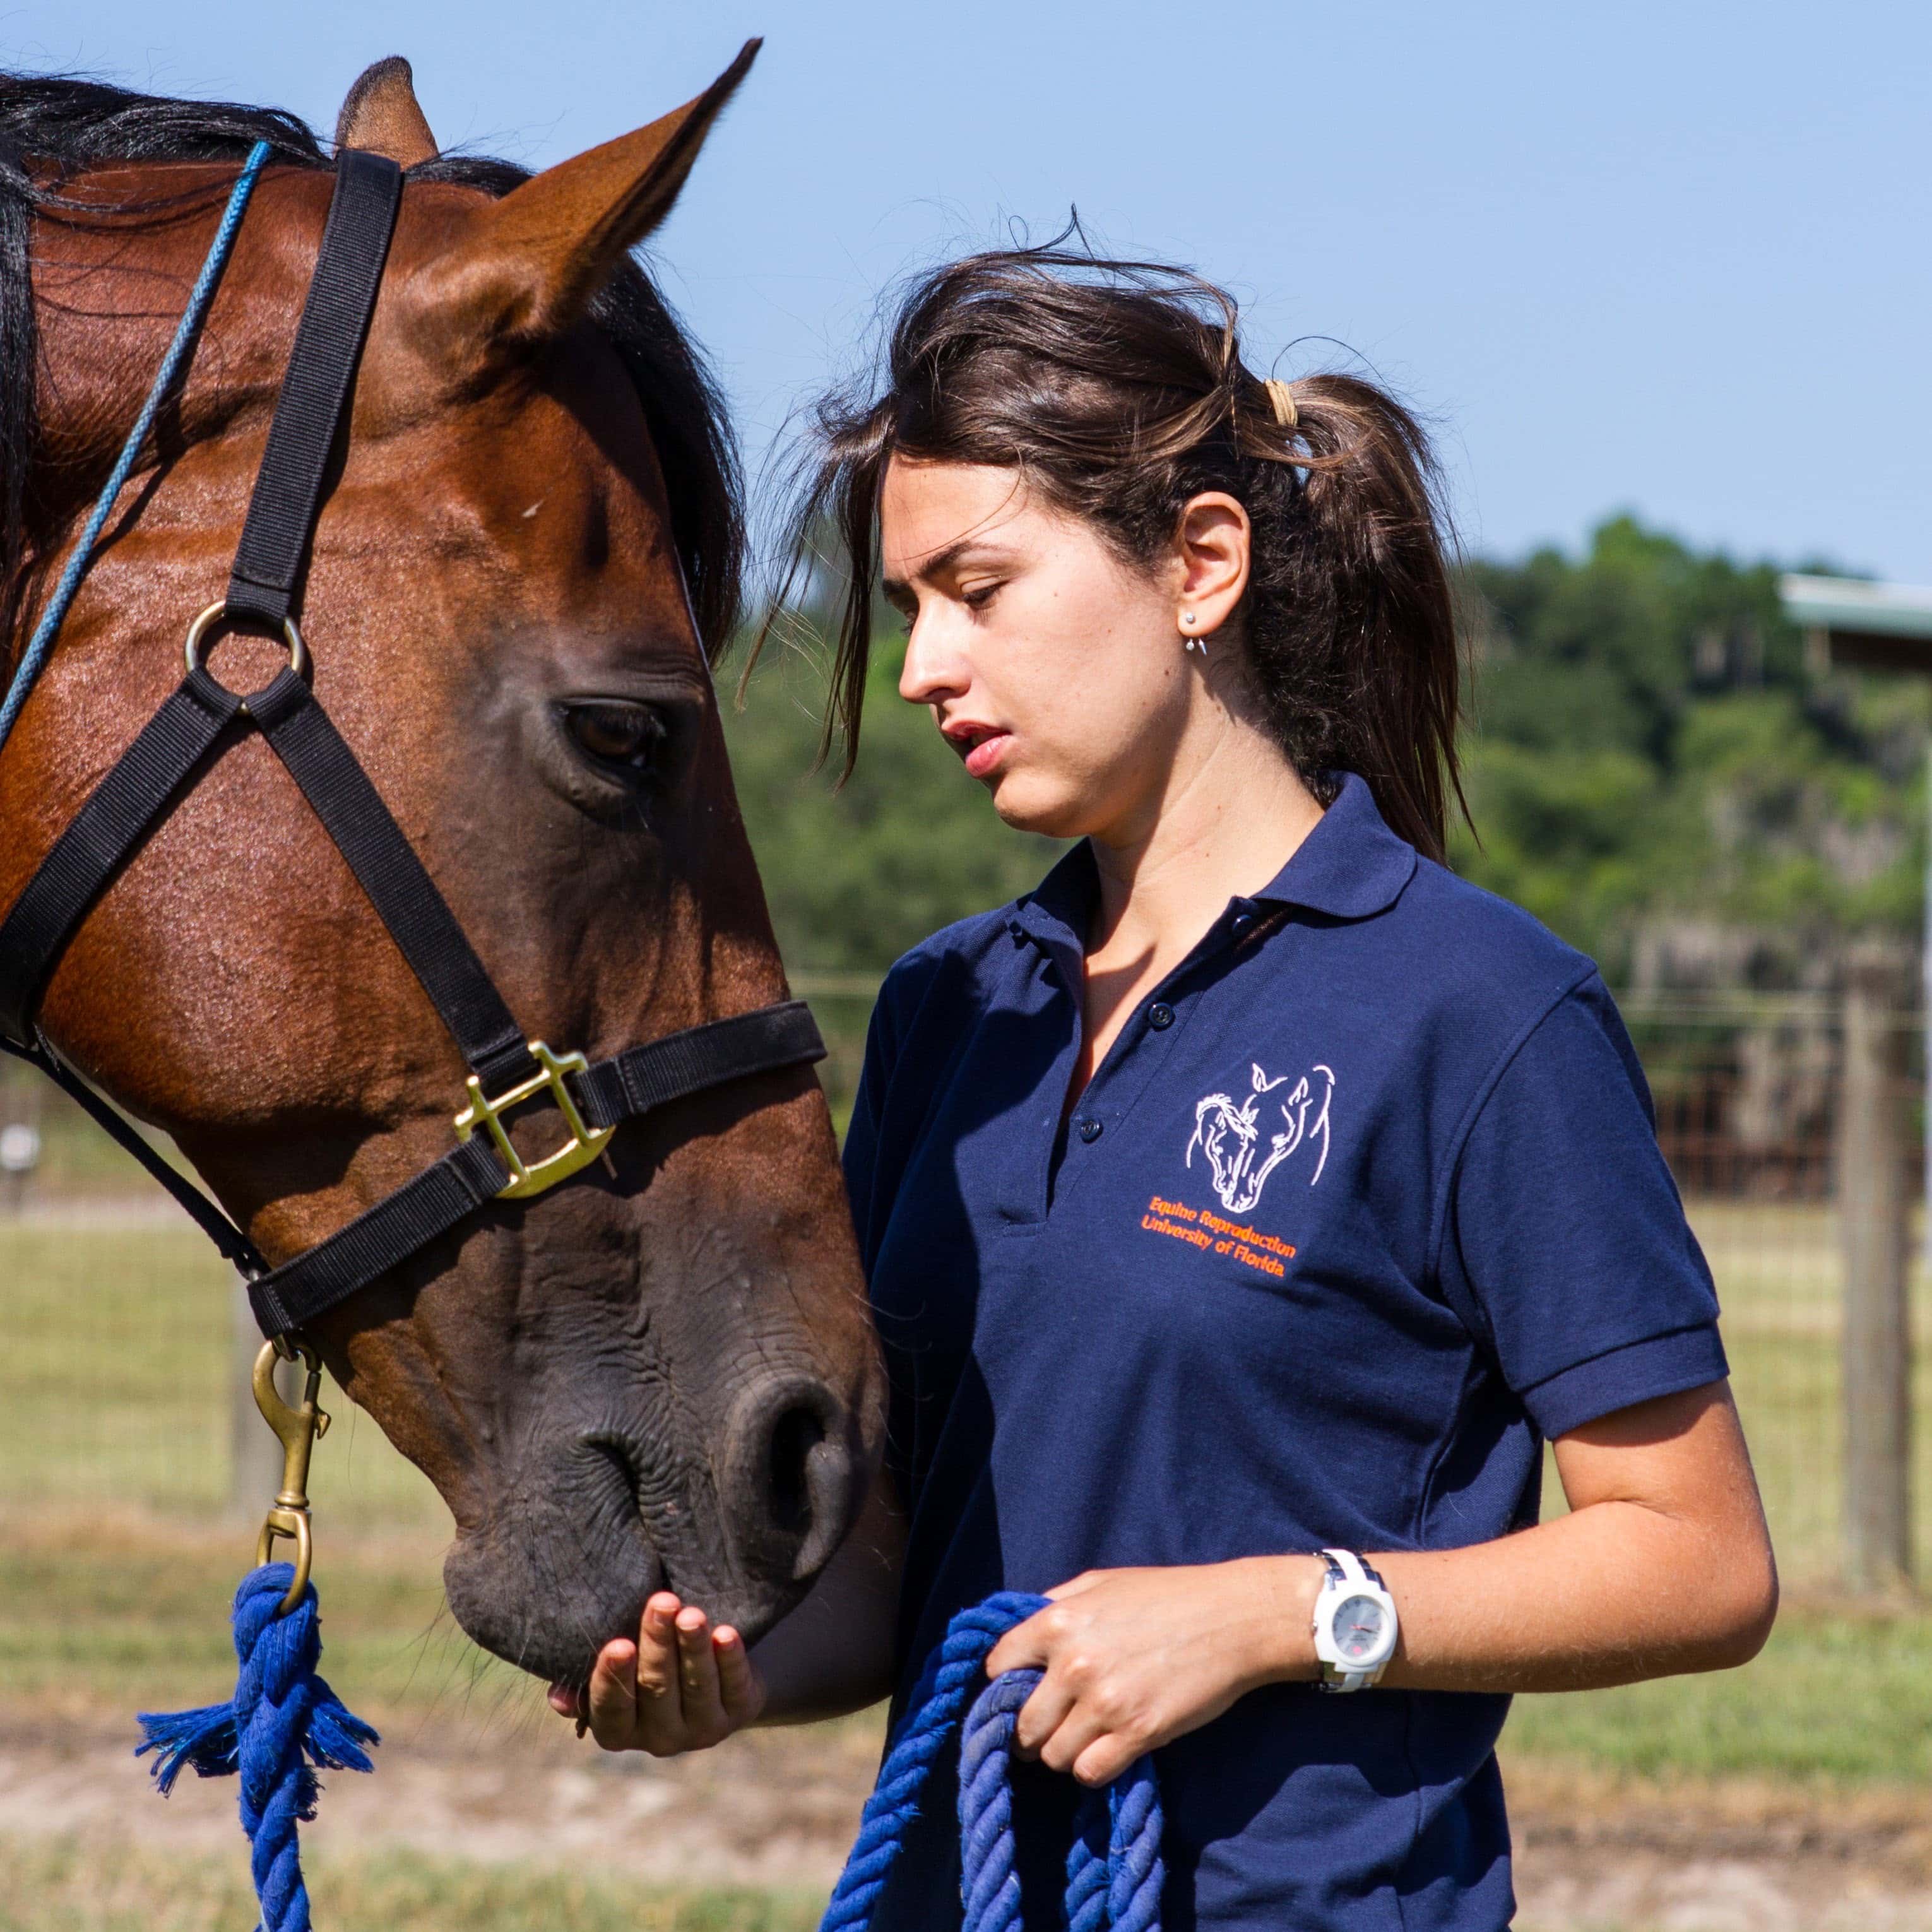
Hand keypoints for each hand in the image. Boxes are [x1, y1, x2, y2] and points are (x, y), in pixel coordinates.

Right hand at [546, 1591, 765, 1753]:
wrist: (706, 1672)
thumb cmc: (643, 1662)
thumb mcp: (614, 1671)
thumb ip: (584, 1681)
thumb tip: (558, 1698)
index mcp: (618, 1731)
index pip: (611, 1709)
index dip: (613, 1678)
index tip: (618, 1644)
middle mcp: (659, 1738)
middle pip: (657, 1690)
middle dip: (658, 1644)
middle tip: (661, 1601)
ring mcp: (701, 1730)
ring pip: (697, 1687)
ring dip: (693, 1647)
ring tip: (691, 1613)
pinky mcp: (738, 1713)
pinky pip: (734, 1686)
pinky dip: (730, 1659)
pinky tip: (726, 1634)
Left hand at [983, 1558, 1318, 1785]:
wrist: (1233, 1618)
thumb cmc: (1167, 1595)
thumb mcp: (1101, 1582)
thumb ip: (1055, 1605)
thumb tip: (1020, 1634)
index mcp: (1058, 1621)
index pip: (998, 1669)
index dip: (1003, 1687)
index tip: (1018, 1696)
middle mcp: (1073, 1664)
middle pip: (1022, 1726)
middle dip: (1030, 1733)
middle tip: (1048, 1730)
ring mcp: (1105, 1702)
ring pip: (1053, 1755)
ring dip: (1064, 1752)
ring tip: (1084, 1737)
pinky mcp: (1139, 1732)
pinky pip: (1089, 1772)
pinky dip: (1092, 1769)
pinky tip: (1108, 1750)